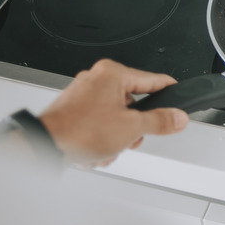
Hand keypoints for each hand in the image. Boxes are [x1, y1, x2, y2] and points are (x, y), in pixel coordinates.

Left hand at [39, 59, 188, 165]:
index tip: (179, 94)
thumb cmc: (79, 131)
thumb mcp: (132, 128)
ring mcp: (83, 95)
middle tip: (131, 138)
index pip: (153, 79)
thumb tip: (177, 117)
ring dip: (117, 138)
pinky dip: (101, 139)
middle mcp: (96, 79)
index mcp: (112, 74)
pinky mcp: (74, 110)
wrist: (45, 146)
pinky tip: (96, 150)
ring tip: (108, 147)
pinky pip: (100, 124)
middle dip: (134, 128)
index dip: (169, 90)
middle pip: (133, 103)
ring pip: (116, 117)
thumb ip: (160, 121)